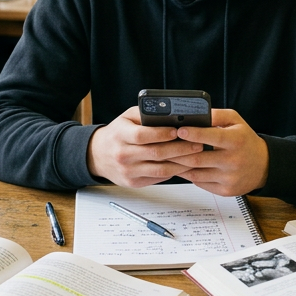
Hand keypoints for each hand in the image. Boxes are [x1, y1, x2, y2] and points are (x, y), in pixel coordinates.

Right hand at [86, 106, 206, 186]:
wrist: (98, 155)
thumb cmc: (118, 133)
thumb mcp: (127, 118)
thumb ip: (146, 114)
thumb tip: (171, 113)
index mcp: (120, 135)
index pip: (142, 135)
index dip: (162, 134)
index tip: (178, 130)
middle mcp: (122, 154)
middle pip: (155, 153)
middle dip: (180, 148)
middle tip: (197, 143)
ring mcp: (128, 171)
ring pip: (160, 169)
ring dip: (181, 163)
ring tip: (196, 155)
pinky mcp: (133, 182)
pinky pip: (158, 178)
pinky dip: (174, 172)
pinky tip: (185, 165)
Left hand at [166, 109, 269, 196]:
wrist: (263, 166)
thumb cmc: (245, 141)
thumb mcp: (236, 121)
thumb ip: (216, 115)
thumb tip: (195, 113)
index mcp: (236, 140)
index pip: (212, 137)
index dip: (193, 134)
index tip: (179, 130)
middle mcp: (233, 160)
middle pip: (198, 158)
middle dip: (178, 152)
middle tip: (165, 146)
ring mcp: (229, 177)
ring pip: (195, 173)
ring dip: (179, 166)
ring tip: (168, 157)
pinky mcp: (225, 190)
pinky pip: (200, 183)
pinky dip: (188, 175)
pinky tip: (181, 168)